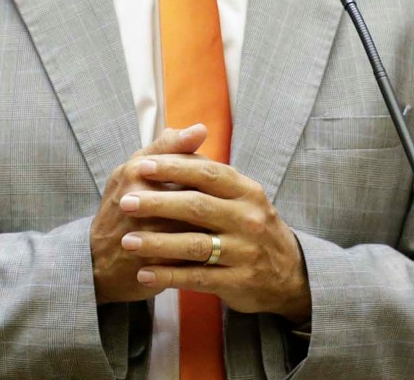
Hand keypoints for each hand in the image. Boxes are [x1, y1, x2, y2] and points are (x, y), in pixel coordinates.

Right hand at [90, 124, 209, 304]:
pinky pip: (193, 256)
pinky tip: (213, 249)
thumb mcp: (134, 170)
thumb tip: (201, 129)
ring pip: (199, 227)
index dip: (207, 175)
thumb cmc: (120, 207)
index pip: (191, 165)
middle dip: (213, 203)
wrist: (97, 261)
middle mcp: (141, 202)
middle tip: (218, 207)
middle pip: (198, 196)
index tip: (210, 183)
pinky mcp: (157, 264)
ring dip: (215, 228)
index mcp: (137, 173)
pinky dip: (208, 252)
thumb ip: (167, 147)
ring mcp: (148, 235)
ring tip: (219, 227)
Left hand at [117, 154, 311, 321]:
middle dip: (158, 203)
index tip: (141, 165)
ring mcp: (244, 252)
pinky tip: (144, 274)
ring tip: (127, 241)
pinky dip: (169, 275)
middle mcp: (248, 219)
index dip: (173, 168)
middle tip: (125, 202)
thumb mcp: (241, 196)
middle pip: (197, 207)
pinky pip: (197, 277)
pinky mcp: (238, 281)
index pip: (207, 173)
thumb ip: (208, 171)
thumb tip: (178, 133)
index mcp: (247, 192)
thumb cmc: (252, 227)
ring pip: (194, 245)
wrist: (288, 275)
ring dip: (157, 243)